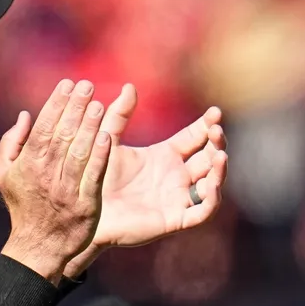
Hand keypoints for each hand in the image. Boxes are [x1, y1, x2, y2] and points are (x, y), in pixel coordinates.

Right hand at [0, 79, 112, 283]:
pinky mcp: (85, 205)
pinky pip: (93, 176)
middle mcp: (46, 175)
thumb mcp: (4, 174)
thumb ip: (10, 143)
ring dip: (89, 126)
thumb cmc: (23, 206)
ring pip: (78, 152)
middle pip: (62, 135)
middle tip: (87, 85)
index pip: (43, 127)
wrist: (37, 246)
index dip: (56, 103)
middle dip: (75, 107)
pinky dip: (99, 156)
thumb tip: (23, 115)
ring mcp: (66, 191)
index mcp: (28, 165)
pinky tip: (106, 136)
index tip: (68, 84)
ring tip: (98, 104)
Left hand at [64, 85, 228, 274]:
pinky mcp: (176, 219)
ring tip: (219, 154)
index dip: (207, 125)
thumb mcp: (107, 141)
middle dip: (216, 142)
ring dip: (220, 169)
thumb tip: (129, 86)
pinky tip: (211, 182)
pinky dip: (212, 197)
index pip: (195, 137)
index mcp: (164, 156)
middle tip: (216, 131)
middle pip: (208, 157)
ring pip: (212, 182)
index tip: (215, 113)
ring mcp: (178, 198)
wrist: (84, 209)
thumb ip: (117, 116)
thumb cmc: (94, 177)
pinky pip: (203, 210)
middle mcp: (175, 176)